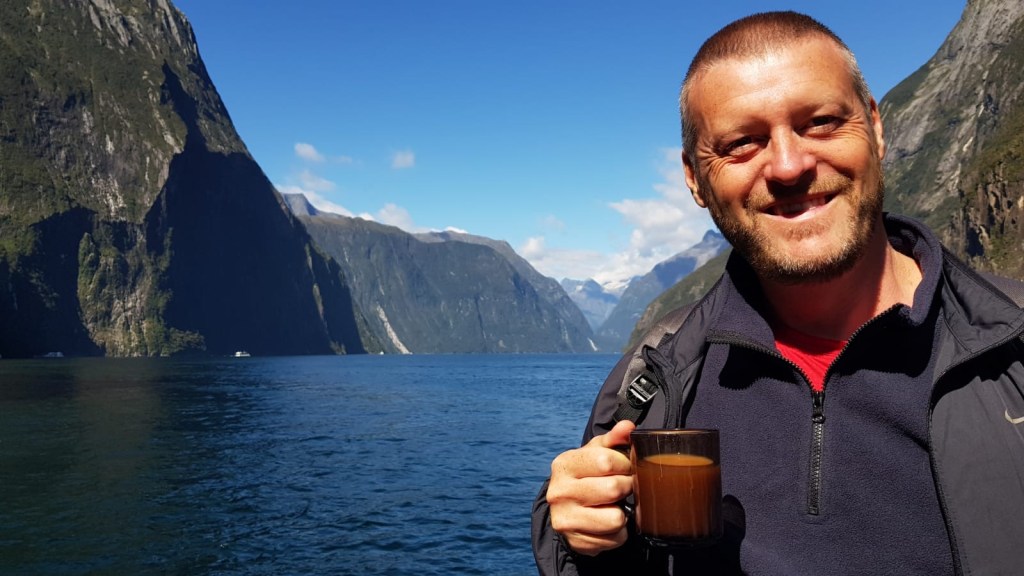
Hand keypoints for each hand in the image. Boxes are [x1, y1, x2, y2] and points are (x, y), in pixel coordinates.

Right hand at [546, 419, 635, 555]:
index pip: (606, 461)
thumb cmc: (588, 474)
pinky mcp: (575, 541)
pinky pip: (614, 539)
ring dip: (623, 513)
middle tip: (623, 487)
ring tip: (614, 506)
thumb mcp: (596, 453)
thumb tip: (628, 427)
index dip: (625, 465)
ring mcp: (565, 519)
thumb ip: (614, 438)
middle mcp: (559, 491)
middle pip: (613, 489)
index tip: (625, 467)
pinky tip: (607, 523)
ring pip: (616, 518)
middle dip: (626, 488)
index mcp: (564, 464)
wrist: (568, 508)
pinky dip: (618, 533)